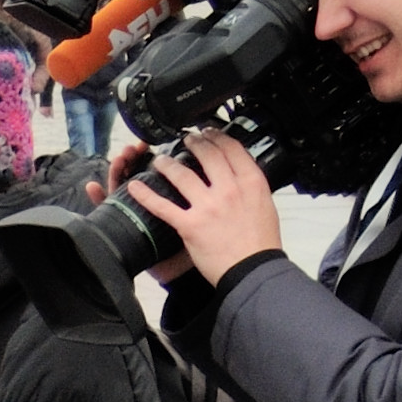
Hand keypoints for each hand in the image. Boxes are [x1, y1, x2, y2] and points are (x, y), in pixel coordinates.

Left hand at [121, 130, 283, 284]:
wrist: (253, 269)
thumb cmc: (260, 243)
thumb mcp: (265, 205)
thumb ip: (251, 187)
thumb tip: (241, 175)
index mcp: (251, 183)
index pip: (232, 149)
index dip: (218, 136)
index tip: (210, 132)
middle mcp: (229, 190)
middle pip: (207, 155)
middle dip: (193, 142)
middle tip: (185, 139)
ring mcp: (208, 206)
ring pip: (182, 175)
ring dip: (167, 163)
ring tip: (160, 159)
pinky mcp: (190, 225)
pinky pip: (163, 206)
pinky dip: (146, 195)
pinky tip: (135, 187)